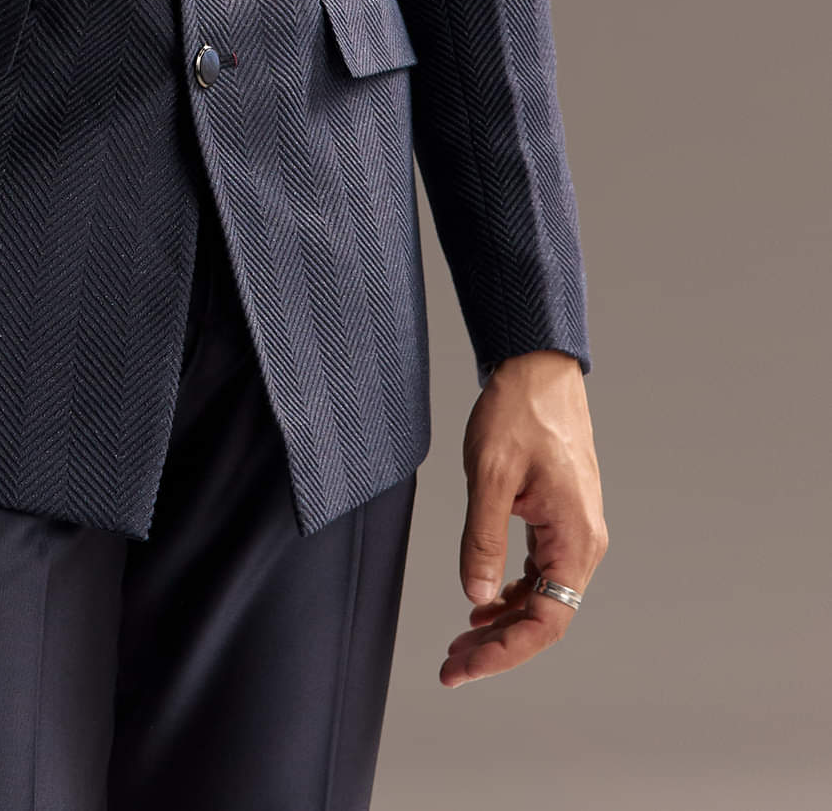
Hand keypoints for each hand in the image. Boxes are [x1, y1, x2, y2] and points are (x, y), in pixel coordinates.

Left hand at [440, 348, 606, 687]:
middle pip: (544, 618)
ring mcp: (573, 532)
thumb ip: (482, 539)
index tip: (463, 666)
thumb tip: (474, 595)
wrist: (538, 367)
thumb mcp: (491, 475)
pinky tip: (482, 600)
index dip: (504, 652)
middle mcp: (582, 543)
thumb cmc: (519, 412)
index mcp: (575, 540)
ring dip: (501, 622)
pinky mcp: (559, 519)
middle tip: (451, 664)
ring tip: (460, 640)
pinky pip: (539, 573)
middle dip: (498, 646)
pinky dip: (509, 593)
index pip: (546, 622)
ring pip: (541, 597)